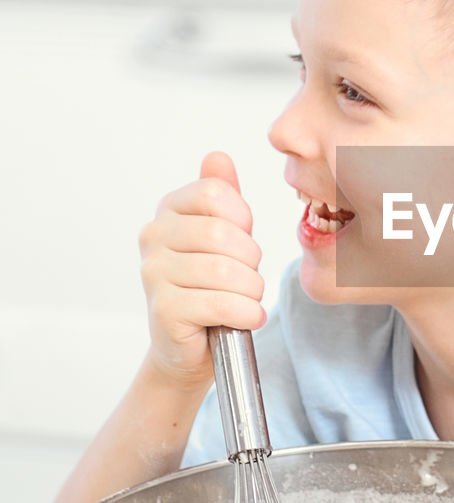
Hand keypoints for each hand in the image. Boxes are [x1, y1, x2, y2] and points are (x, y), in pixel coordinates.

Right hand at [138, 151, 266, 385]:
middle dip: (251, 261)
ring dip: (252, 291)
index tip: (241, 243)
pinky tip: (246, 318)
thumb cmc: (211, 285)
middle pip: (222, 234)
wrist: (190, 346)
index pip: (216, 194)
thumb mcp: (222, 235)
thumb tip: (217, 156)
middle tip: (248, 279)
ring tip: (246, 300)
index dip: (242, 220)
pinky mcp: (164, 310)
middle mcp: (152, 236)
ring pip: (227, 273)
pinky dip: (247, 314)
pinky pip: (222, 305)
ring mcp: (153, 273)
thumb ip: (222, 196)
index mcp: (168, 209)